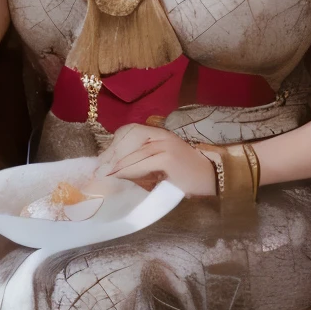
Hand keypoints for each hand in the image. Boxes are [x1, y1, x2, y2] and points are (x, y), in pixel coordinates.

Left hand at [95, 122, 218, 198]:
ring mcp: (166, 145)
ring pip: (134, 150)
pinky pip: (143, 162)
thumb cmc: (187, 174)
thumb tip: (117, 167)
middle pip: (129, 137)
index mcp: (160, 133)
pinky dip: (128, 169)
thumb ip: (144, 159)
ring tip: (104, 174)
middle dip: (111, 153)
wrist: (212, 178)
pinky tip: (120, 177)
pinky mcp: (169, 158)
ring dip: (116, 163)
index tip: (103, 158)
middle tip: (99, 168)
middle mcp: (162, 135)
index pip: (131, 130)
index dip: (114, 143)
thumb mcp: (163, 161)